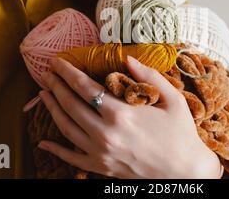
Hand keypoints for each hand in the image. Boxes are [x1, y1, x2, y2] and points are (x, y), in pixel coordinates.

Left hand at [38, 56, 221, 178]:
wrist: (185, 172)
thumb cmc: (181, 134)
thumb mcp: (173, 99)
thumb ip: (149, 76)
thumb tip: (127, 57)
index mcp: (121, 113)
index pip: (85, 87)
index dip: (68, 72)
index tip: (57, 62)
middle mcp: (105, 133)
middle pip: (70, 104)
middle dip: (56, 86)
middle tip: (46, 73)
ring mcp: (100, 153)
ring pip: (66, 128)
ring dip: (51, 108)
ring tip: (43, 94)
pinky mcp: (101, 167)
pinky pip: (71, 158)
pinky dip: (55, 150)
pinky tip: (43, 142)